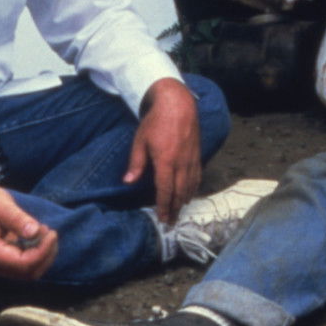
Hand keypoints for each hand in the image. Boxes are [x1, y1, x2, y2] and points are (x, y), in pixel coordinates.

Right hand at [0, 187, 57, 279]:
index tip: (51, 232)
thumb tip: (35, 232)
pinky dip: (38, 254)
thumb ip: (16, 218)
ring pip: (30, 272)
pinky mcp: (3, 263)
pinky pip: (26, 266)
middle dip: (46, 254)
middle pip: (29, 273)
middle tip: (49, 231)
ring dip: (44, 255)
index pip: (23, 264)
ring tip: (44, 231)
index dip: (43, 251)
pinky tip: (38, 236)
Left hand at [125, 78, 200, 223]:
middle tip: (171, 221)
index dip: (163, 206)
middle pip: (180, 192)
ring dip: (185, 200)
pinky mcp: (198, 153)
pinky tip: (190, 193)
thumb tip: (128, 182)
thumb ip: (136, 163)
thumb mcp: (140, 141)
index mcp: (166, 161)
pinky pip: (197, 175)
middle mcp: (181, 163)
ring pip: (190, 185)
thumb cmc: (155, 121)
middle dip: (175, 208)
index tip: (162, 218)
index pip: (165, 190)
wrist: (177, 103)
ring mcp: (192, 158)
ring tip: (179, 210)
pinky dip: (194, 187)